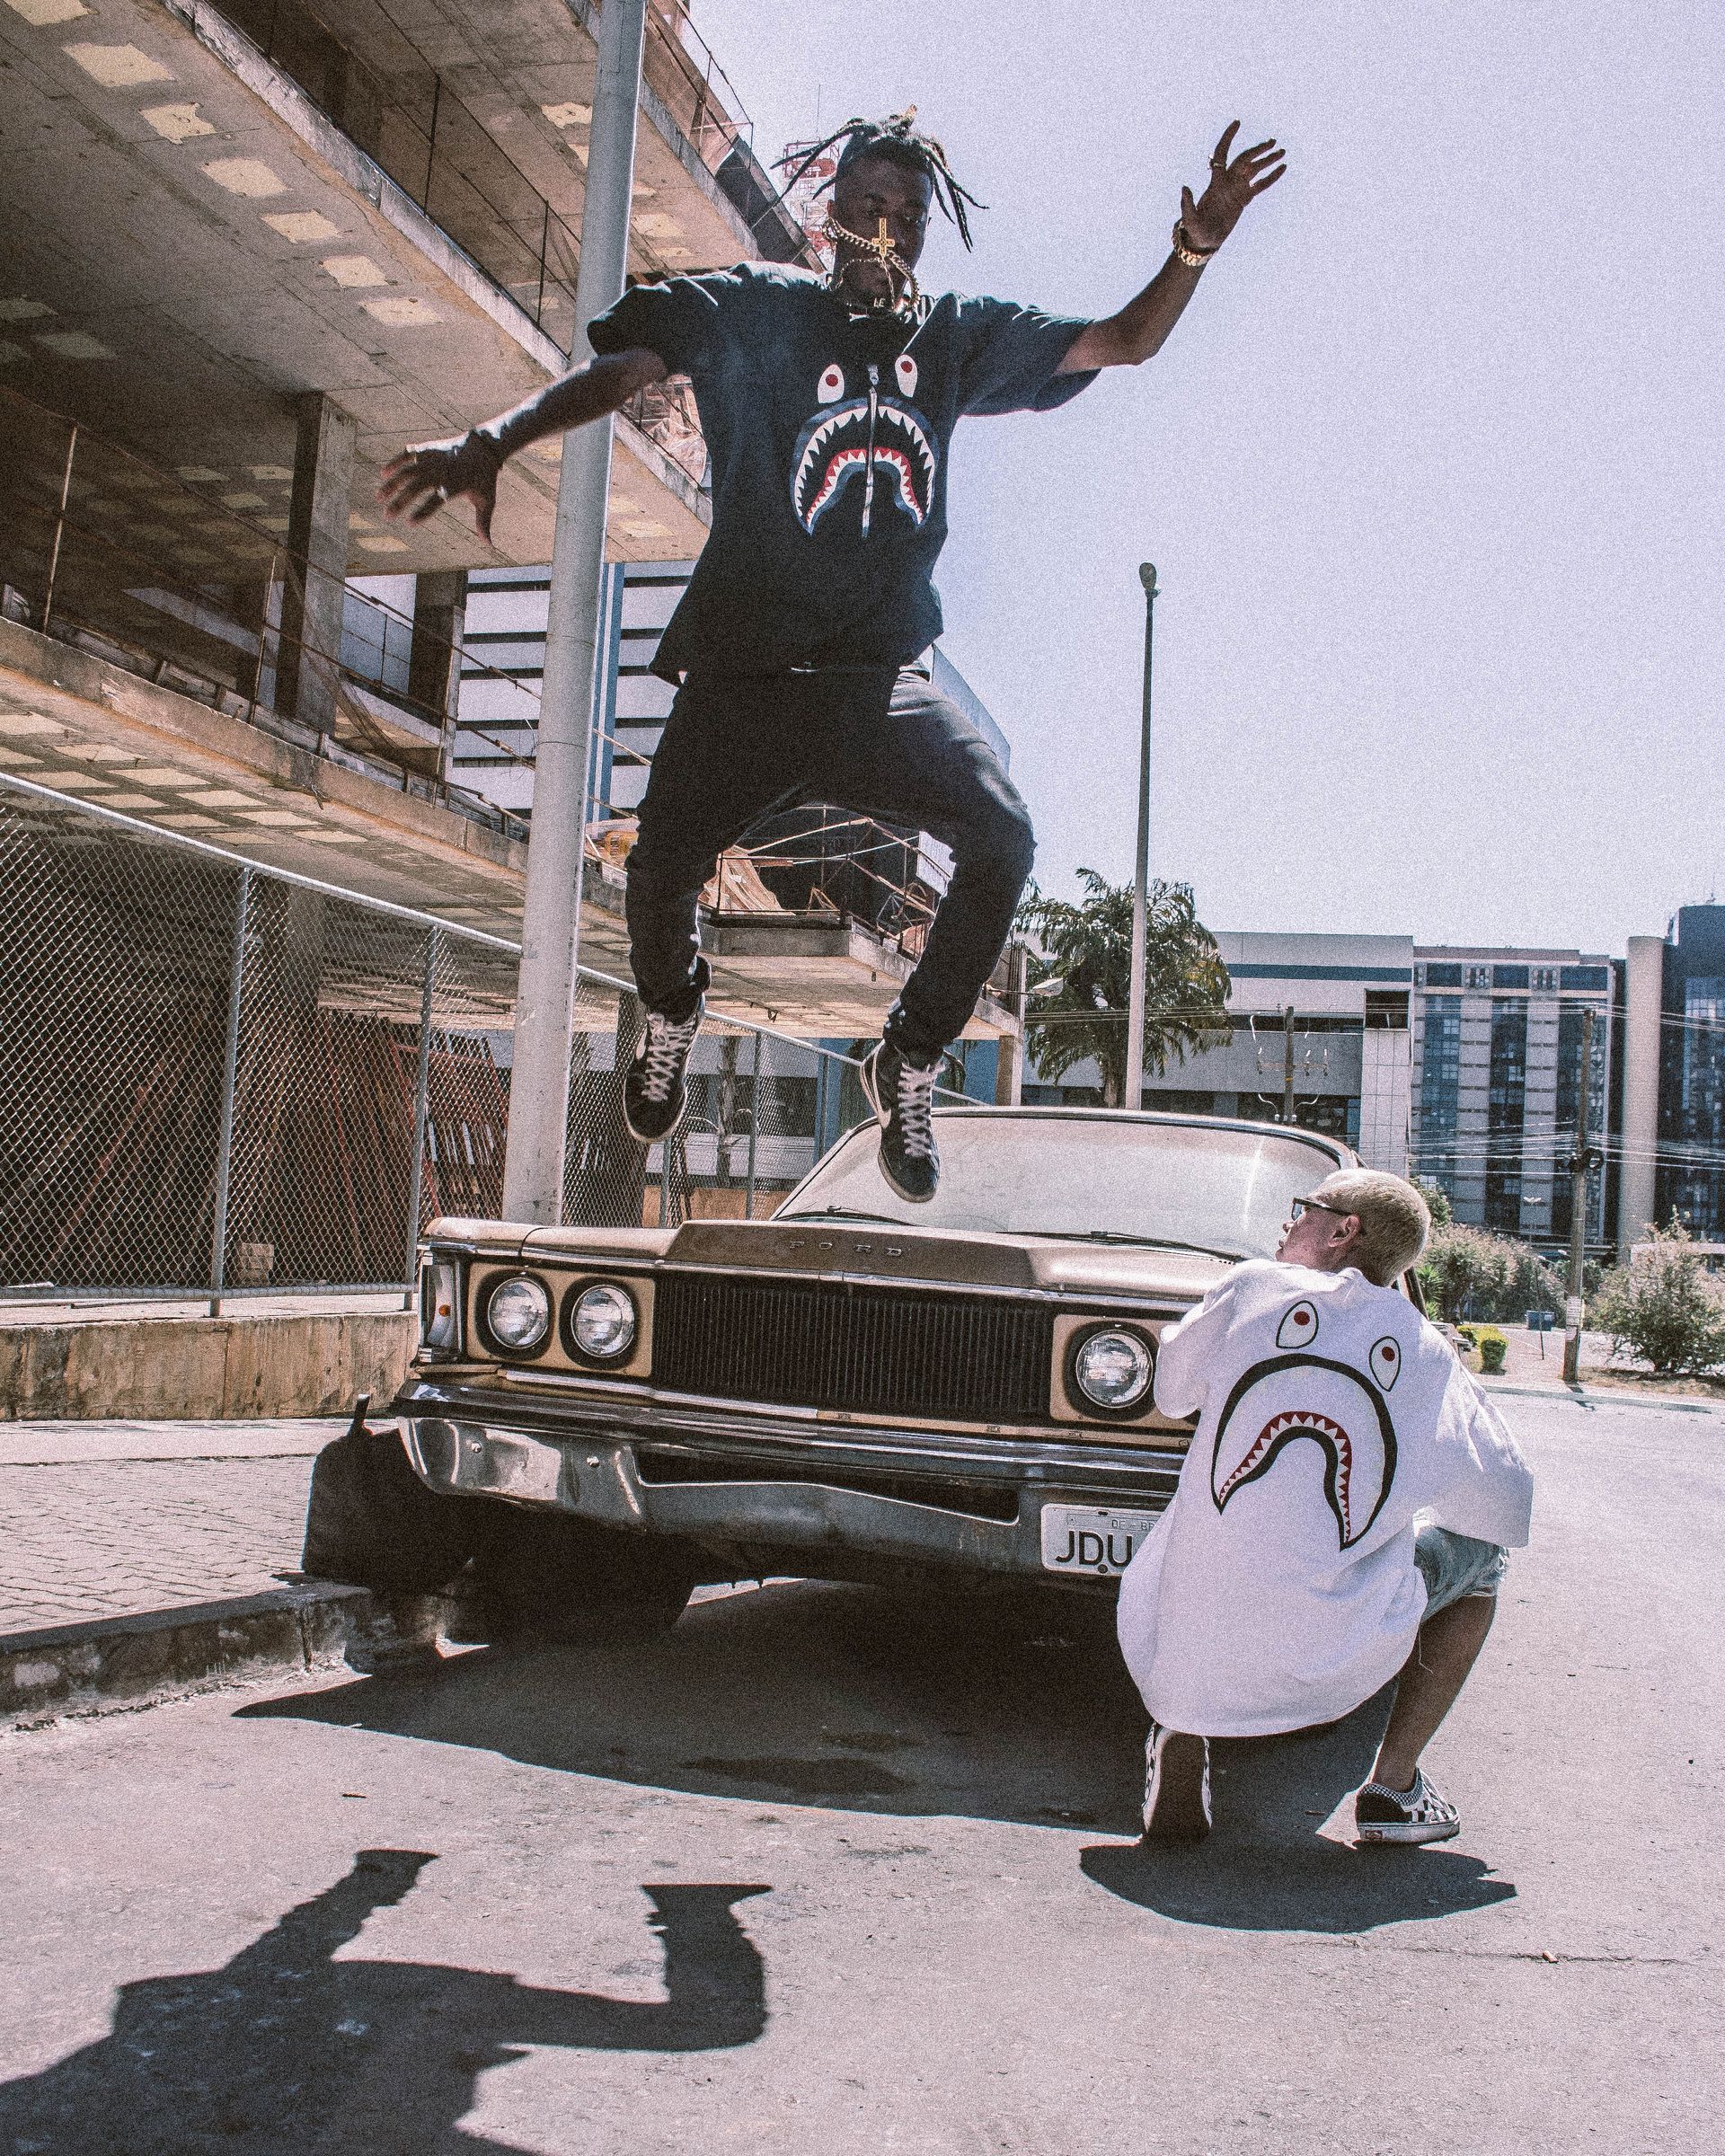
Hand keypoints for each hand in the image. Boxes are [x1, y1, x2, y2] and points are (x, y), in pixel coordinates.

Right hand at [378, 432, 501, 543]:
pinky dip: (395, 462)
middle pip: (416, 488)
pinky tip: (383, 473)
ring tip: (379, 497)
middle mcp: (441, 472)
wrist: (483, 448)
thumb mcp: (487, 501)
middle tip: (387, 516)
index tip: (409, 523)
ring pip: (408, 471)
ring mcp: (433, 459)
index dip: (422, 512)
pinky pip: (408, 454)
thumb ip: (483, 523)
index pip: (436, 502)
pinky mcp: (428, 449)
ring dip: (392, 484)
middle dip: (400, 502)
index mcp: (455, 486)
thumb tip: (489, 545)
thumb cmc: (484, 479)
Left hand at [1180, 121, 1286, 253]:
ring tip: (1282, 151)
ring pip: (1255, 169)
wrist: (1205, 241)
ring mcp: (1237, 189)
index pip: (1222, 154)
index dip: (1228, 138)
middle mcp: (1227, 182)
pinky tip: (1282, 168)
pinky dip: (1271, 177)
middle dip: (1258, 150)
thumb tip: (1184, 187)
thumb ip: (1187, 204)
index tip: (1237, 123)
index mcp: (1215, 182)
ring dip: (1267, 160)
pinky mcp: (1244, 199)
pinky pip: (1261, 185)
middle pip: (1244, 159)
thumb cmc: (1196, 230)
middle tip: (1273, 141)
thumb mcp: (1190, 219)